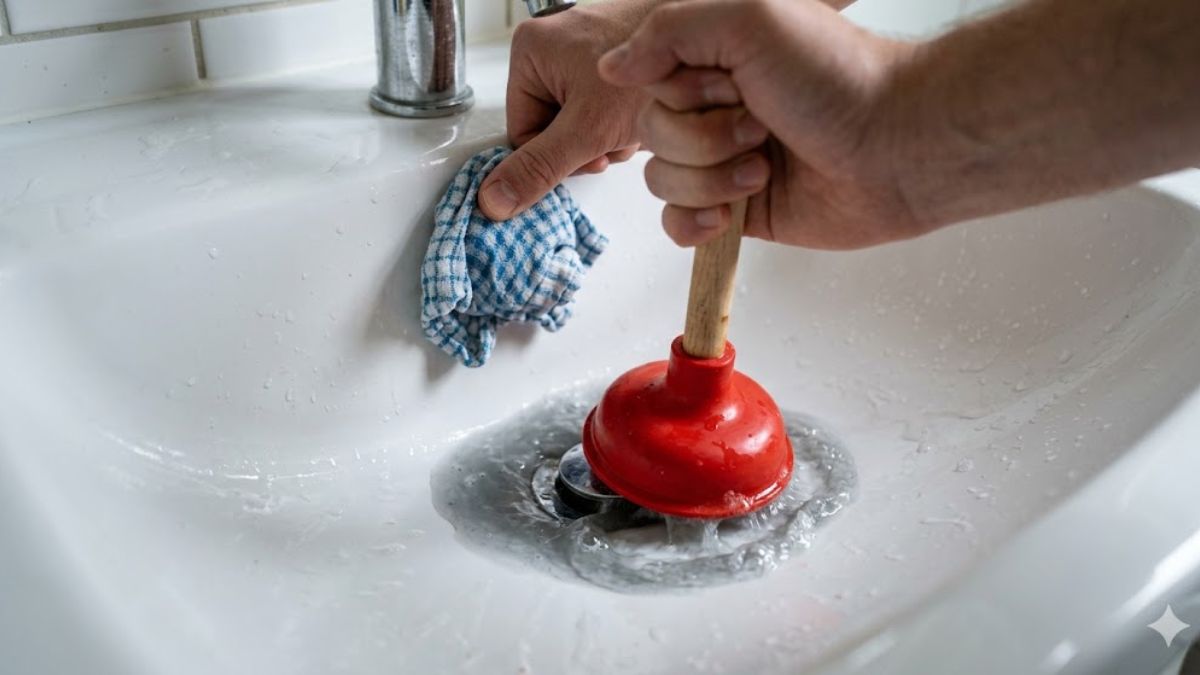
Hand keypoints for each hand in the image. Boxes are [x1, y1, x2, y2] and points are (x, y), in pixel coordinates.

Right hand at [478, 0, 657, 220]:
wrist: (706, 42)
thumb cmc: (654, 68)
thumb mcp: (587, 129)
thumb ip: (540, 167)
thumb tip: (494, 200)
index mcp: (529, 50)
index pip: (521, 131)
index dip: (554, 157)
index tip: (588, 156)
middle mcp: (552, 42)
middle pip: (551, 126)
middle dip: (585, 145)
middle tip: (614, 140)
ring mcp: (582, 47)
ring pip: (578, 118)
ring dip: (605, 135)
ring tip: (632, 123)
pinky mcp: (610, 54)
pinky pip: (600, 102)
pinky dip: (620, 116)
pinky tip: (640, 112)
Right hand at [598, 0, 923, 249]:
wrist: (897, 147)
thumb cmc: (838, 78)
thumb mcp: (748, 19)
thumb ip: (668, 30)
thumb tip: (612, 67)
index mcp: (718, 58)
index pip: (649, 82)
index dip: (682, 93)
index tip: (730, 85)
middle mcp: (718, 108)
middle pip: (650, 134)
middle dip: (700, 138)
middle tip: (760, 126)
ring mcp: (726, 162)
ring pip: (662, 181)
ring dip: (710, 179)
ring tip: (764, 168)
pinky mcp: (740, 213)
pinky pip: (678, 225)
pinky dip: (696, 222)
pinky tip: (733, 214)